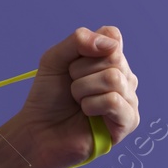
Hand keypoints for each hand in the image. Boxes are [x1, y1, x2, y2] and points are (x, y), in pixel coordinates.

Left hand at [10, 25, 139, 167]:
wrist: (38, 131)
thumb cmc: (48, 97)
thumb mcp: (54, 59)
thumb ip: (78, 40)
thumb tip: (110, 44)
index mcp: (110, 60)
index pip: (112, 36)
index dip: (87, 47)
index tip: (71, 64)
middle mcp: (124, 77)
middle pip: (113, 56)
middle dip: (80, 72)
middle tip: (71, 88)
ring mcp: (129, 99)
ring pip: (113, 78)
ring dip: (82, 90)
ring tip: (77, 102)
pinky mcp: (129, 121)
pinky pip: (114, 101)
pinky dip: (91, 105)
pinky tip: (86, 113)